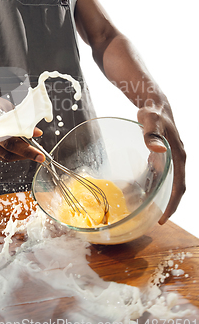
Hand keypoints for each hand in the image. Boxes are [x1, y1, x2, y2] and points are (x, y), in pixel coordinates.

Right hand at [0, 95, 45, 163]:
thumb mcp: (8, 107)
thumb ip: (21, 120)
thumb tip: (36, 132)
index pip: (10, 143)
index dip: (26, 151)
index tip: (39, 156)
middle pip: (7, 153)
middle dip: (25, 156)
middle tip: (38, 155)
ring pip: (4, 156)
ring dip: (19, 156)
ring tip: (30, 151)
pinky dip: (11, 153)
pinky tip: (19, 149)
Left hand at [137, 103, 185, 224]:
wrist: (155, 103)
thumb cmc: (153, 112)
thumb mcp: (150, 121)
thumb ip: (151, 133)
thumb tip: (155, 148)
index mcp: (178, 156)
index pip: (179, 186)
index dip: (173, 204)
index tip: (164, 218)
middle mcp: (178, 159)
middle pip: (177, 188)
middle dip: (168, 205)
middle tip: (156, 219)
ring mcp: (172, 157)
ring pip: (170, 182)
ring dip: (161, 195)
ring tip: (148, 207)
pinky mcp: (165, 155)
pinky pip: (163, 174)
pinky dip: (156, 183)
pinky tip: (144, 187)